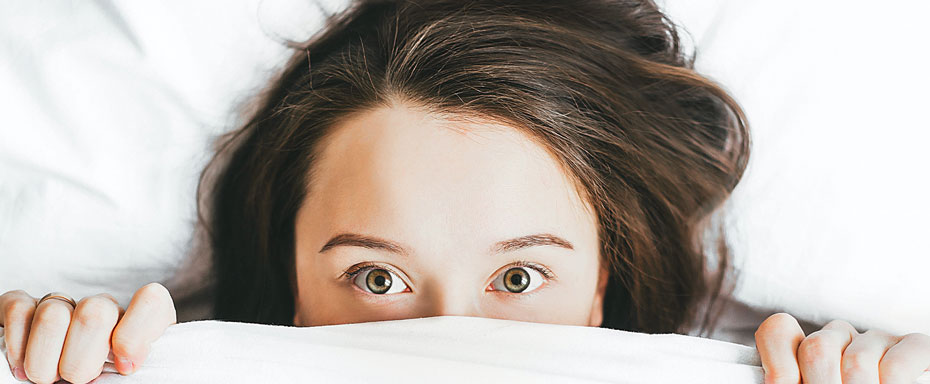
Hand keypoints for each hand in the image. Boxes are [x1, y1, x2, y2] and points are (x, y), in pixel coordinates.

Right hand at [1, 283, 176, 383]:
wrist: (75, 381)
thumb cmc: (107, 382)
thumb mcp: (128, 381)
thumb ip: (133, 372)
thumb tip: (124, 368)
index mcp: (140, 323)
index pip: (151, 301)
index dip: (136, 335)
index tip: (125, 369)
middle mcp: (103, 308)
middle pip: (94, 312)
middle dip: (80, 361)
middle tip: (78, 382)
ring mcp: (64, 305)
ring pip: (53, 314)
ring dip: (45, 360)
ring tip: (49, 379)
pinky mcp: (25, 308)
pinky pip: (19, 310)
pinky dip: (17, 346)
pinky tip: (23, 368)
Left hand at [755, 313, 929, 383]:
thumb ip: (790, 381)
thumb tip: (778, 382)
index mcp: (807, 349)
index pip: (778, 331)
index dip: (778, 365)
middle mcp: (839, 337)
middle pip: (816, 349)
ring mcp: (876, 339)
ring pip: (856, 361)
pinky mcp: (913, 346)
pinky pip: (897, 363)